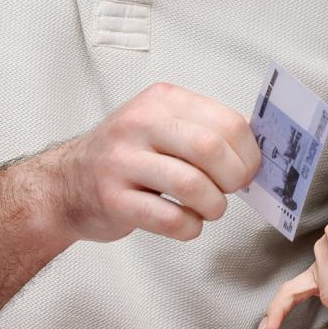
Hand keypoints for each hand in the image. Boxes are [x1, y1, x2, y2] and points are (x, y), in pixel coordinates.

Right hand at [38, 83, 260, 244]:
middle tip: (230, 190)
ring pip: (192, 185)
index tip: (248, 169)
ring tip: (208, 209)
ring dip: (213, 206)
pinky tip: (186, 224)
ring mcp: (122, 162)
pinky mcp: (113, 199)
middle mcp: (140, 124)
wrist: (66, 184)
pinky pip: (170, 219)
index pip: (226, 122)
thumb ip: (208, 129)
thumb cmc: (126, 156)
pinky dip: (190, 227)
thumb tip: (261, 143)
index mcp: (162, 100)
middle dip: (234, 178)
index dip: (248, 153)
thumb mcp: (163, 125)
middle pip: (210, 148)